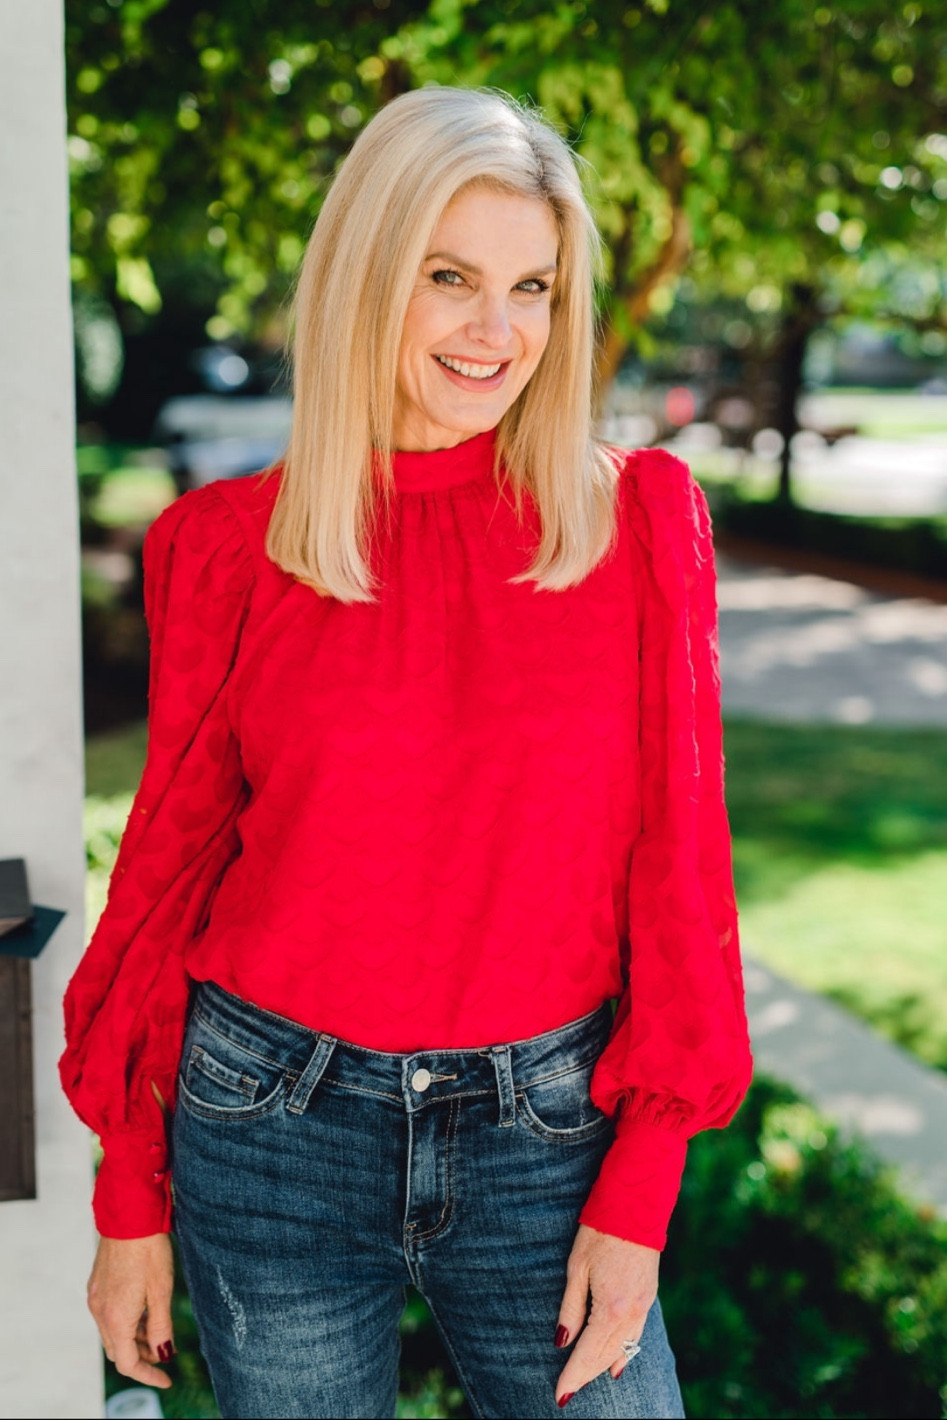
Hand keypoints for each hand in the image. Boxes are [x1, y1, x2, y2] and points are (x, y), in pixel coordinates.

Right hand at [87, 1234, 175, 1389]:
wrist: (128, 1216)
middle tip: (163, 1356)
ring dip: (133, 1340)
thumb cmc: (149, 1250)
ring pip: (112, 1333)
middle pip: (117, 1350)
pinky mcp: (96, 1285)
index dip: (148, 1375)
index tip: (167, 1378)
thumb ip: (161, 1326)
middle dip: (140, 1359)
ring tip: (157, 1334)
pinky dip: (125, 1323)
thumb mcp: (162, 1290)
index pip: (127, 1363)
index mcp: (116, 1317)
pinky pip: (108, 1315)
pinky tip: (143, 1313)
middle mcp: (99, 1311)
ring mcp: (95, 1298)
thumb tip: (163, 1355)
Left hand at [554, 1223, 659, 1405]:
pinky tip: (617, 1365)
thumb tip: (562, 1341)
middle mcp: (631, 1313)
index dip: (573, 1375)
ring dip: (603, 1367)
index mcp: (611, 1308)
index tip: (560, 1394)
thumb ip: (571, 1309)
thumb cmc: (600, 1233)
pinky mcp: (649, 1297)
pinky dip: (624, 1353)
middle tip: (567, 1393)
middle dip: (586, 1375)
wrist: (635, 1208)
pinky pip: (636, 1335)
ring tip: (585, 1381)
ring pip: (623, 1349)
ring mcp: (644, 1306)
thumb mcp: (577, 1269)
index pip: (588, 1353)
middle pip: (606, 1356)